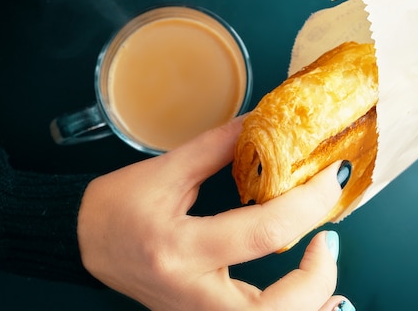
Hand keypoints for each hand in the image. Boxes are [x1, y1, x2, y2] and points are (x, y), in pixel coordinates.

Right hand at [76, 116, 353, 310]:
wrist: (85, 244)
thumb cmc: (117, 208)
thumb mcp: (164, 170)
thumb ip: (218, 147)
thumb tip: (263, 124)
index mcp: (181, 249)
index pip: (265, 232)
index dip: (309, 203)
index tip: (332, 178)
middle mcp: (193, 294)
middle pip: (278, 309)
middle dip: (320, 278)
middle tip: (331, 239)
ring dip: (312, 300)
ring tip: (322, 260)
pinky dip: (292, 306)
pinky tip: (302, 284)